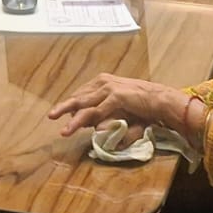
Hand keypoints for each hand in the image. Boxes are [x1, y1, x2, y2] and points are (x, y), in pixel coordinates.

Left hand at [47, 73, 187, 136]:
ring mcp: (109, 89)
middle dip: (64, 107)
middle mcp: (103, 82)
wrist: (162, 101)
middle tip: (51, 116)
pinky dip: (85, 120)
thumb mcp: (121, 110)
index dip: (73, 106)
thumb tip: (96, 129)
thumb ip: (107, 118)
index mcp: (103, 82)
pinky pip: (97, 111)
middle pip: (79, 97)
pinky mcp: (116, 97)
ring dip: (72, 119)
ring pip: (84, 106)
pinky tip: (76, 127)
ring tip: (63, 130)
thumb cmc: (143, 106)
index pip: (82, 94)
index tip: (66, 115)